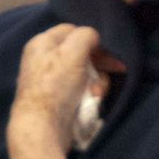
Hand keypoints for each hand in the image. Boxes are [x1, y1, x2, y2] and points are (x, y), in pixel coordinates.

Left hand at [5, 24, 118, 158]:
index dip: (92, 38)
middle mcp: (44, 60)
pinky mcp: (57, 100)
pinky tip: (91, 101)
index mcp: (41, 43)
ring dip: (97, 82)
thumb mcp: (73, 51)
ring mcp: (50, 81)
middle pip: (81, 53)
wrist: (43, 127)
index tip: (108, 51)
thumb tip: (93, 39)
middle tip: (117, 70)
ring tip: (96, 94)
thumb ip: (86, 35)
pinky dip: (88, 95)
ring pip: (84, 74)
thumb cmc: (56, 85)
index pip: (72, 30)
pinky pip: (79, 90)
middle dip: (99, 64)